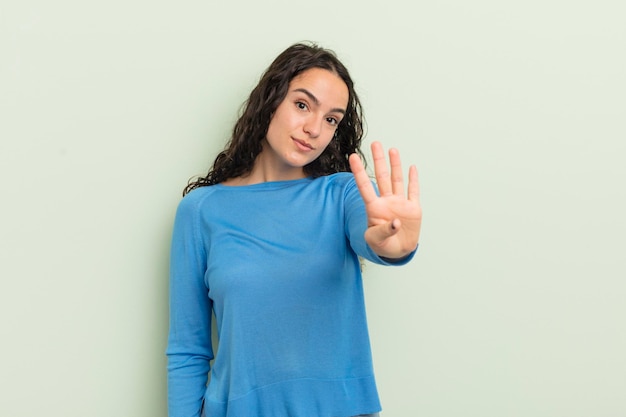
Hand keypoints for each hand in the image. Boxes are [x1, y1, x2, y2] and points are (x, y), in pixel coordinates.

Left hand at [349, 141, 421, 258]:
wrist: (398, 252)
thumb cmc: (382, 245)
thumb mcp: (376, 241)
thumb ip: (383, 231)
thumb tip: (396, 222)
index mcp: (374, 208)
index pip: (364, 186)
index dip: (359, 172)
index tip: (353, 156)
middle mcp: (386, 201)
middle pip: (381, 177)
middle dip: (378, 160)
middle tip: (375, 143)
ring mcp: (400, 203)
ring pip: (397, 180)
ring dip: (395, 165)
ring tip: (392, 150)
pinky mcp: (413, 208)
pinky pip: (413, 191)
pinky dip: (413, 180)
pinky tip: (411, 168)